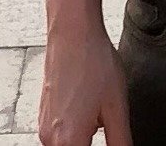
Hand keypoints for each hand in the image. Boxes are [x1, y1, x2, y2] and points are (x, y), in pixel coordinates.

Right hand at [36, 24, 131, 145]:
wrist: (73, 31)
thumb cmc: (93, 62)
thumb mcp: (117, 108)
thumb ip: (121, 143)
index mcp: (68, 142)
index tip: (113, 136)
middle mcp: (50, 138)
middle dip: (94, 144)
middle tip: (108, 123)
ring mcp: (44, 126)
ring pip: (69, 145)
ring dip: (86, 139)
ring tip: (99, 112)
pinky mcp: (44, 115)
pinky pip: (62, 134)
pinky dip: (77, 129)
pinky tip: (90, 106)